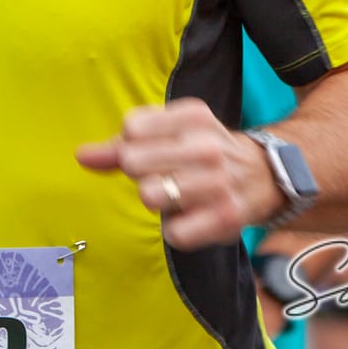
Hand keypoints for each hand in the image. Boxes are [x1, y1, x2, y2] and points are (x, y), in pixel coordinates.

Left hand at [76, 98, 282, 250]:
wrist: (265, 175)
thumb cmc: (203, 151)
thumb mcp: (170, 133)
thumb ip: (122, 144)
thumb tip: (81, 156)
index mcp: (192, 116)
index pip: (132, 127)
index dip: (130, 144)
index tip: (150, 149)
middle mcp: (207, 145)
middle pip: (134, 161)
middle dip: (139, 173)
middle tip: (161, 175)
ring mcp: (217, 182)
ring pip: (150, 195)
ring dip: (155, 200)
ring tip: (175, 195)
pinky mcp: (226, 217)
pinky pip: (174, 232)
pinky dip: (175, 230)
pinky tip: (189, 217)